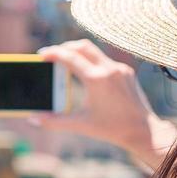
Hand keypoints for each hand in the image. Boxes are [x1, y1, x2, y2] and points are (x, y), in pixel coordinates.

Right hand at [36, 40, 176, 170]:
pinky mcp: (127, 72)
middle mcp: (109, 69)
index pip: (70, 57)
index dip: (53, 53)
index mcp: (96, 79)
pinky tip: (87, 75)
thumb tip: (33, 120)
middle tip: (52, 55)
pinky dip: (92, 62)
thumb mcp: (81, 124)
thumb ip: (54, 122)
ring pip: (95, 51)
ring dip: (79, 53)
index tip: (42, 54)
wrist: (143, 131)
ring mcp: (120, 69)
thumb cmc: (112, 129)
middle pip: (82, 46)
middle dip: (65, 47)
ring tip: (67, 63)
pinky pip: (105, 61)